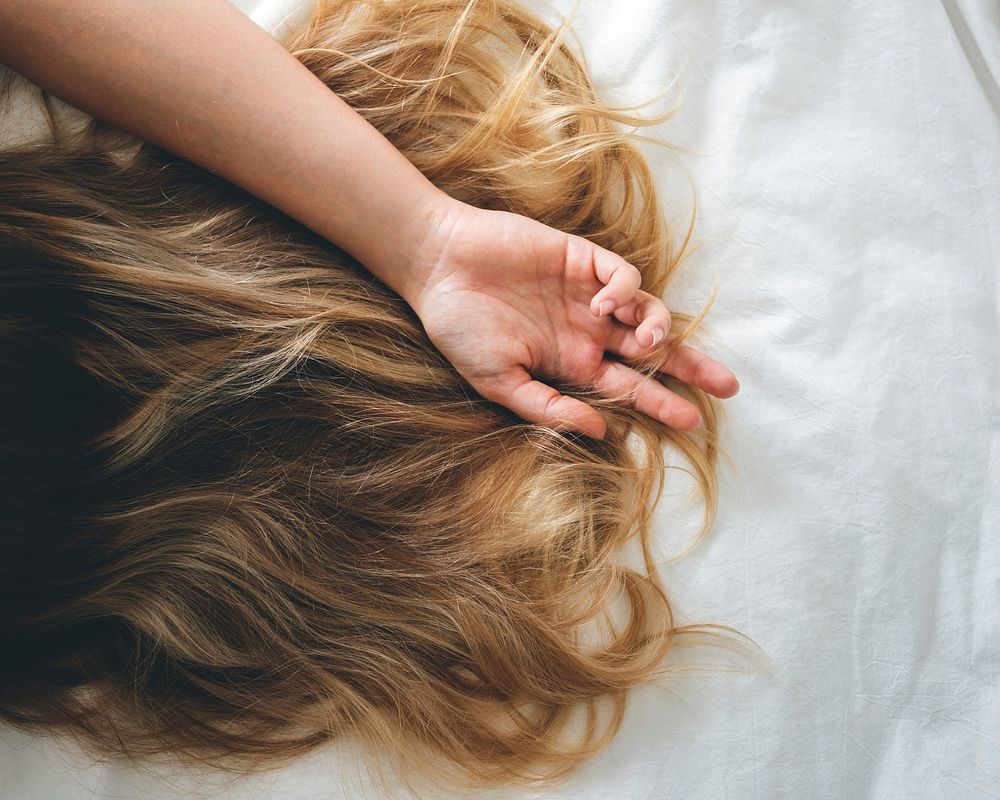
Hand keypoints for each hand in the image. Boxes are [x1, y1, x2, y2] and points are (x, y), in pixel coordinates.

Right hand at [404, 201, 739, 439]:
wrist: (437, 265)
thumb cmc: (460, 327)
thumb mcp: (499, 382)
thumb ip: (547, 407)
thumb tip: (600, 431)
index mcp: (570, 363)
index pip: (627, 387)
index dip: (661, 403)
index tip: (694, 422)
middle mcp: (586, 331)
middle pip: (651, 352)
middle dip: (689, 367)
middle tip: (728, 386)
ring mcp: (586, 294)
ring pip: (645, 312)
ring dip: (657, 329)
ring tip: (650, 341)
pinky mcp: (582, 258)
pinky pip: (622, 276)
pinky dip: (624, 291)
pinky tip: (604, 304)